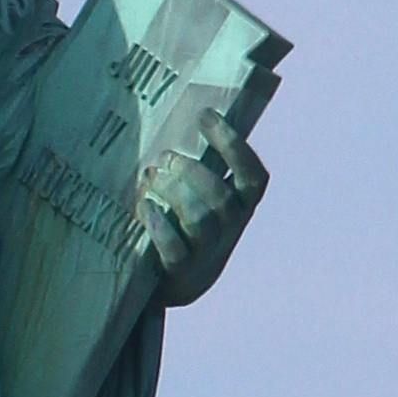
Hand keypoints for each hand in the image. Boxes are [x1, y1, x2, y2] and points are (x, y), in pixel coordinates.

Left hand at [134, 116, 266, 307]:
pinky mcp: (181, 271)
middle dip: (190, 171)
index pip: (252, 176)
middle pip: (219, 196)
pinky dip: (158, 224)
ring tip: (150, 177)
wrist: (177, 281)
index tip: (205, 115)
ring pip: (199, 218)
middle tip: (165, 157)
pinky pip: (173, 247)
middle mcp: (231, 228)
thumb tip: (179, 114)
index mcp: (242, 205)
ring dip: (172, 192)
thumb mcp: (203, 196)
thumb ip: (200, 167)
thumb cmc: (187, 223)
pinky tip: (144, 206)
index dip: (233, 144)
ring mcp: (208, 252)